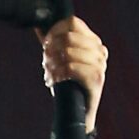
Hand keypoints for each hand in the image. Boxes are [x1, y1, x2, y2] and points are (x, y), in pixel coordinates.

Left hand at [41, 16, 107, 130]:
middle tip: (45, 62)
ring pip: (67, 52)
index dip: (55, 30)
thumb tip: (38, 27)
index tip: (45, 44)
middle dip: (51, 49)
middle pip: (68, 37)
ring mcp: (100, 65)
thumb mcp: (61, 61)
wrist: (78, 115)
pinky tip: (53, 81)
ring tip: (48, 73)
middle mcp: (100, 51)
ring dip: (52, 63)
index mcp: (94, 42)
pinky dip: (58, 74)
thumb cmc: (69, 86)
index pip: (73, 23)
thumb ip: (53, 44)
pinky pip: (71, 68)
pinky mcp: (96, 79)